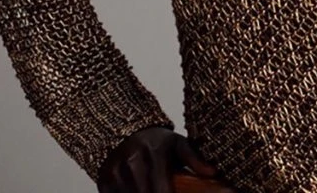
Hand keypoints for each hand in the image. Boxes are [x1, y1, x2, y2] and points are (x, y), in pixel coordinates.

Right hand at [96, 126, 235, 192]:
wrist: (124, 129)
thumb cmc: (155, 141)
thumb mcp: (177, 144)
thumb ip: (194, 159)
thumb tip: (212, 173)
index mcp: (154, 153)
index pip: (162, 191)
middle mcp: (132, 162)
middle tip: (161, 190)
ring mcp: (115, 172)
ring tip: (149, 187)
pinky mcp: (103, 181)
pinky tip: (136, 189)